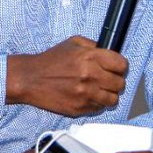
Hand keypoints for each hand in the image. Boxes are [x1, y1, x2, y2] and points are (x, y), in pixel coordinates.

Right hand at [6, 36, 127, 116]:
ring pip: (113, 100)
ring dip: (109, 95)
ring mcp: (85, 95)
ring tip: (99, 90)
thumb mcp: (73, 43)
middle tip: (108, 80)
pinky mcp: (79, 109)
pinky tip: (87, 96)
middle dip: (116, 81)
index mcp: (90, 57)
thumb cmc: (51, 60)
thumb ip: (94, 46)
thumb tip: (112, 53)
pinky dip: (96, 103)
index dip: (121, 67)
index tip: (117, 69)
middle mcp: (90, 76)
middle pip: (120, 84)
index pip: (122, 65)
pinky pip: (99, 109)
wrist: (31, 79)